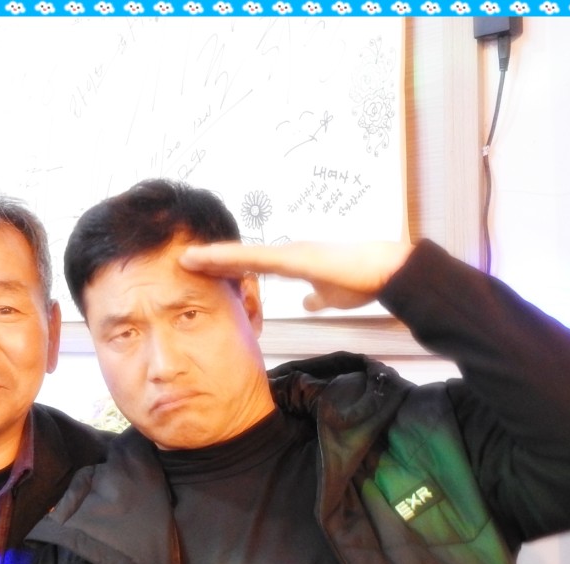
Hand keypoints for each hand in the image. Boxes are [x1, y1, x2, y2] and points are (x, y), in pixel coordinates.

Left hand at [179, 240, 414, 311]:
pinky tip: (216, 259)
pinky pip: (258, 259)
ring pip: (243, 255)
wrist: (385, 272)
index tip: (203, 271)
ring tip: (187, 258)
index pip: (252, 266)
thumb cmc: (361, 281)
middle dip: (212, 261)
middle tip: (183, 262)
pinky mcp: (295, 258)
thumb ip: (316, 298)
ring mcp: (290, 253)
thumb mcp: (331, 295)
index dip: (227, 268)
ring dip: (215, 257)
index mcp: (292, 263)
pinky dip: (234, 259)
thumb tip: (307, 304)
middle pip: (241, 258)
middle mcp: (286, 254)